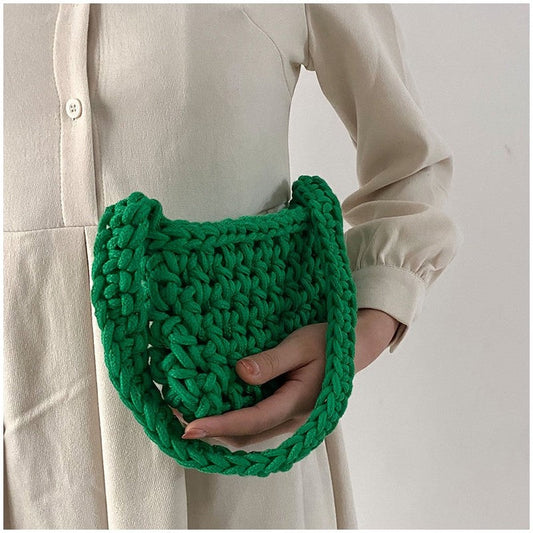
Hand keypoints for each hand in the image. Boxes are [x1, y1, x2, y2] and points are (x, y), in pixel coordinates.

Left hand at [174, 310, 399, 446]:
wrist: (354, 347)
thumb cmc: (330, 343)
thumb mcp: (301, 345)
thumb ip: (272, 361)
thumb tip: (240, 373)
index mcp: (296, 403)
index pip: (251, 421)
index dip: (219, 425)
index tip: (189, 426)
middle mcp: (291, 417)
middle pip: (246, 435)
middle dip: (213, 432)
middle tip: (179, 421)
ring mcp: (289, 415)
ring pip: (250, 432)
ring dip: (221, 429)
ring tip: (192, 416)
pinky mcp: (286, 408)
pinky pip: (256, 422)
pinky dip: (234, 421)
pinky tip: (218, 407)